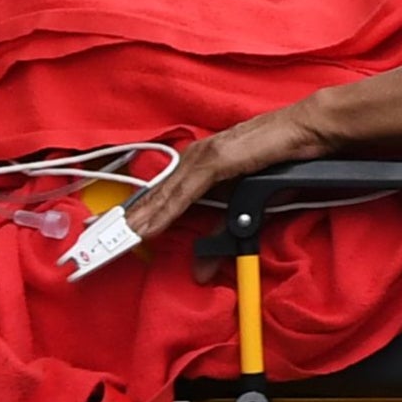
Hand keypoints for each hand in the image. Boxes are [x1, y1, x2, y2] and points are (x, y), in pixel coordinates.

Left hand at [108, 100, 336, 267]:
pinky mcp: (216, 160)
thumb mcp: (247, 210)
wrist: (306, 132)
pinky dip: (165, 212)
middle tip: (95, 243)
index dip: (132, 216)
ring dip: (137, 220)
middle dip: (124, 221)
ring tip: (114, 242)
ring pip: (162, 195)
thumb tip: (200, 270)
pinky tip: (148, 228)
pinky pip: (184, 192)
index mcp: (197, 166)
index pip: (158, 195)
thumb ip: (221, 236)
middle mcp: (194, 159)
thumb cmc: (280, 162)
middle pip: (152, 196)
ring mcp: (203, 157)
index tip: (108, 234)